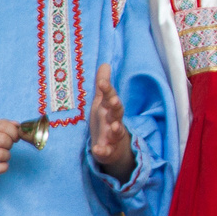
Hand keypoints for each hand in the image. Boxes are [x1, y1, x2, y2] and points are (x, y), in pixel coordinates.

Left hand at [90, 65, 134, 180]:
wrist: (115, 148)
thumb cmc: (106, 121)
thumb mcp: (102, 103)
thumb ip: (103, 86)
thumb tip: (105, 64)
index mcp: (110, 109)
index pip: (110, 97)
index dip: (107, 90)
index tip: (102, 82)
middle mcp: (113, 121)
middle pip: (117, 113)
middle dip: (116, 107)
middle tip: (114, 101)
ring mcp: (112, 136)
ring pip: (116, 132)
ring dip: (116, 130)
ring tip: (114, 128)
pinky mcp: (108, 150)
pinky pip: (106, 151)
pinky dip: (103, 151)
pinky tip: (98, 150)